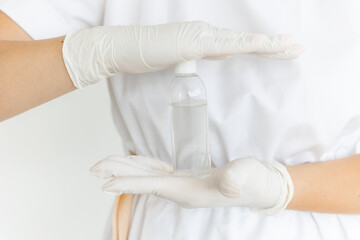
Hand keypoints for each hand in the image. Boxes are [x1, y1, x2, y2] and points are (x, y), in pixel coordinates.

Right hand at [62, 21, 303, 87]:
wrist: (124, 48)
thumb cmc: (146, 56)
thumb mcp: (177, 60)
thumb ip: (194, 59)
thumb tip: (206, 60)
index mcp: (204, 40)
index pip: (238, 45)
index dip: (260, 48)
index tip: (280, 51)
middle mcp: (207, 34)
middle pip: (246, 41)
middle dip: (274, 45)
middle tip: (298, 47)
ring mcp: (201, 36)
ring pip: (241, 41)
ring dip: (269, 44)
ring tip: (293, 46)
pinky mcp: (193, 42)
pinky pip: (225, 45)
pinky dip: (247, 45)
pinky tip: (264, 45)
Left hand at [90, 155, 293, 214]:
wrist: (257, 187)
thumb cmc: (251, 181)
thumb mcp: (245, 177)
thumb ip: (236, 180)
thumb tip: (231, 184)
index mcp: (189, 192)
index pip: (152, 187)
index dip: (128, 184)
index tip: (104, 183)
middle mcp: (180, 191)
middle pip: (142, 181)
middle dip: (118, 174)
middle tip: (94, 168)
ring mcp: (182, 185)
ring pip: (147, 175)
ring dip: (127, 168)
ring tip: (107, 162)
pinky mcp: (185, 178)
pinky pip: (157, 172)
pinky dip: (143, 166)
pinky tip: (136, 162)